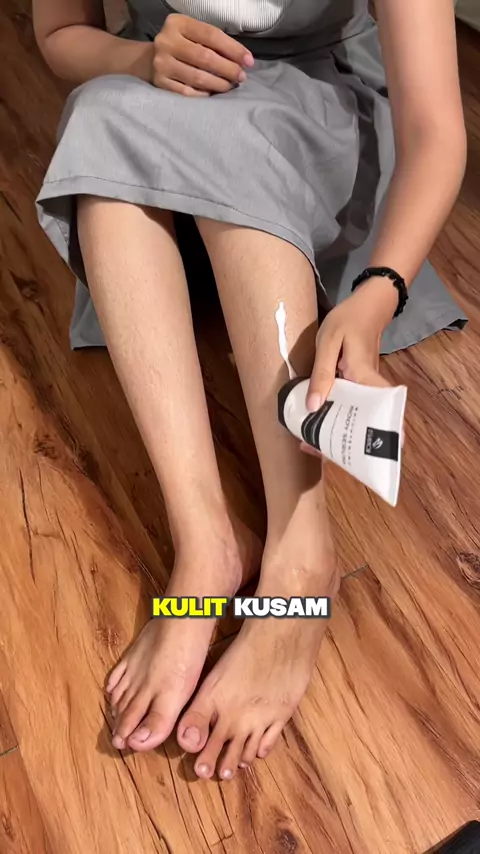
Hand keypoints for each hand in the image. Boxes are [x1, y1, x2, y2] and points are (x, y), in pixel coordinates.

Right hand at [152, 14, 253, 95]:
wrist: (149, 60)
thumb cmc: (181, 46)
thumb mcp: (193, 34)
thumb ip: (213, 43)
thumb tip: (242, 60)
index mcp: (178, 23)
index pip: (211, 35)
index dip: (233, 49)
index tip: (248, 61)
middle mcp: (167, 41)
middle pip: (205, 57)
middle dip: (228, 69)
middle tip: (241, 76)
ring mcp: (162, 63)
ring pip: (198, 77)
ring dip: (219, 84)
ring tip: (230, 85)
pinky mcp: (161, 83)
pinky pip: (188, 92)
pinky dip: (204, 93)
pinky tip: (213, 92)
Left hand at [300, 279, 396, 456]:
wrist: (369, 305)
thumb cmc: (349, 320)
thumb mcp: (329, 342)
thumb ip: (321, 373)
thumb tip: (312, 407)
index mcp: (365, 378)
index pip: (373, 413)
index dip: (368, 436)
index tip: (351, 454)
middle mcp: (371, 389)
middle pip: (362, 423)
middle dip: (339, 441)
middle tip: (309, 447)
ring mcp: (366, 389)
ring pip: (354, 418)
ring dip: (333, 431)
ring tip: (307, 440)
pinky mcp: (360, 388)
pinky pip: (349, 408)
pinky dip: (332, 418)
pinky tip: (314, 420)